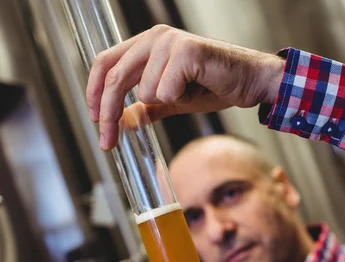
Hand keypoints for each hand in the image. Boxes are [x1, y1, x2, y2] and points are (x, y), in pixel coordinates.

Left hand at [86, 24, 284, 149]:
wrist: (251, 81)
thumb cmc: (216, 85)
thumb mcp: (173, 100)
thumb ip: (147, 108)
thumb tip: (123, 121)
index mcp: (148, 43)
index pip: (105, 63)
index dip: (93, 92)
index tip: (95, 120)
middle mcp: (155, 37)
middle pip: (114, 77)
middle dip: (108, 113)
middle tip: (108, 141)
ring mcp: (170, 41)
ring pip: (144, 90)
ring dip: (165, 102)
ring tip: (189, 92)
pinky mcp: (185, 51)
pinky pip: (165, 92)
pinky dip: (179, 98)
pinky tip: (197, 87)